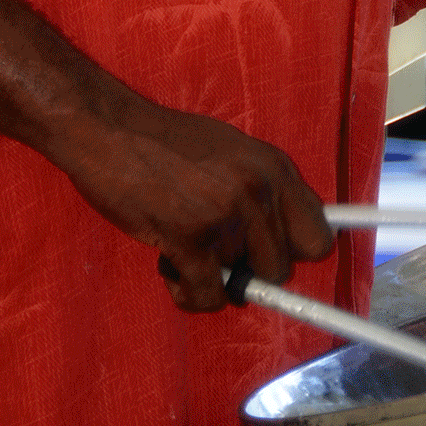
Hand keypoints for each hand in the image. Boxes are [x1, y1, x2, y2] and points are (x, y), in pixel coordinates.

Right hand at [60, 94, 333, 313]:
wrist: (107, 128)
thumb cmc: (163, 143)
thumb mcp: (229, 153)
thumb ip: (258, 191)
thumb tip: (280, 242)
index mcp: (274, 167)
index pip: (318, 236)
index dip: (294, 254)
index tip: (270, 259)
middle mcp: (258, 190)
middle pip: (280, 269)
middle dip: (247, 270)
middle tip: (213, 251)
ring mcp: (226, 214)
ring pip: (240, 286)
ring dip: (209, 277)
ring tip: (180, 245)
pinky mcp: (191, 237)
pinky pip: (208, 297)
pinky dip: (188, 295)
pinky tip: (168, 266)